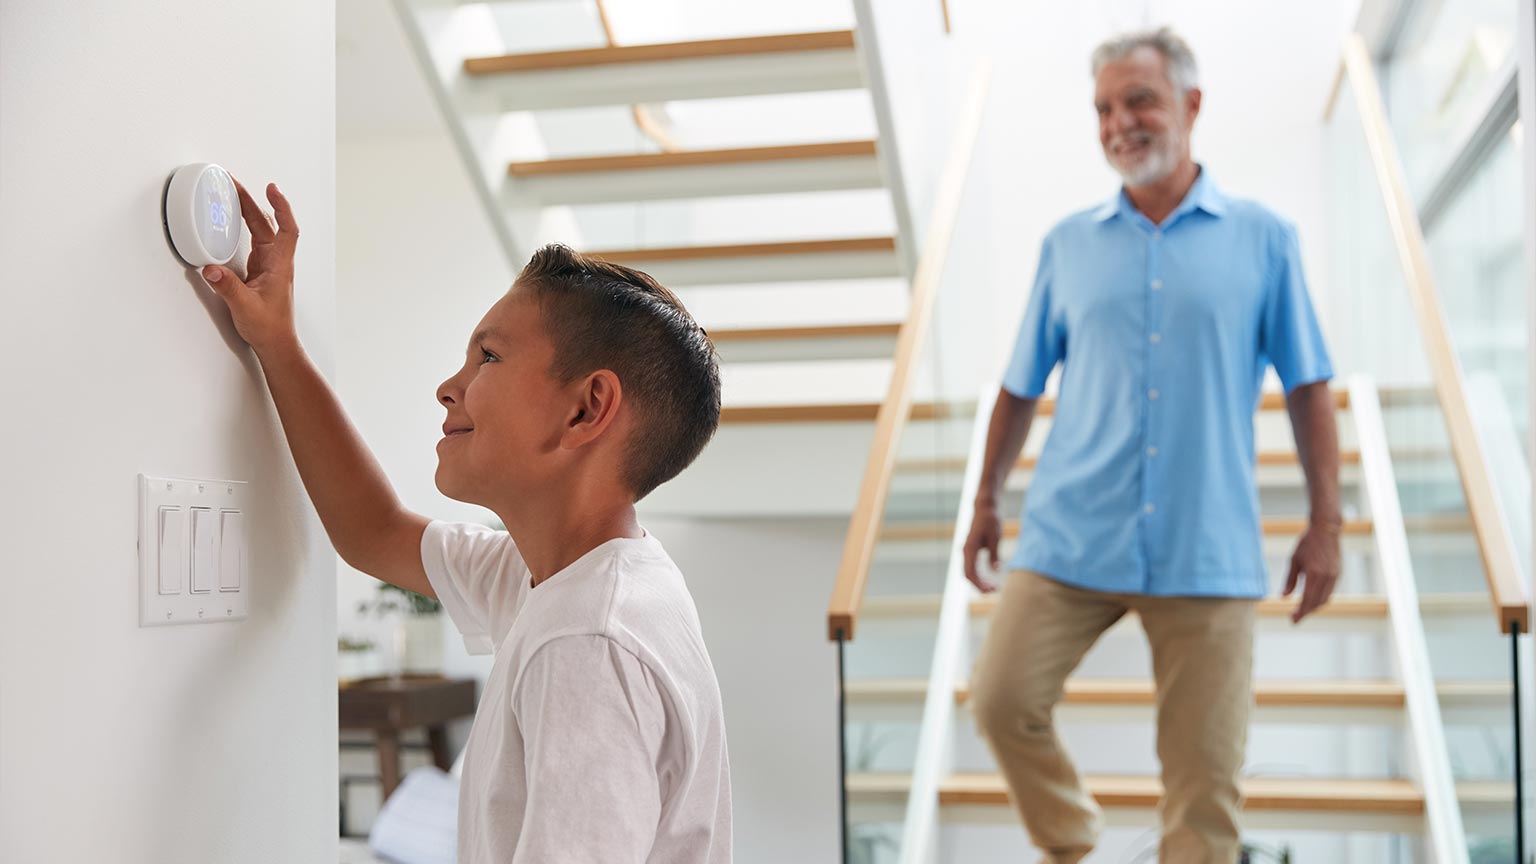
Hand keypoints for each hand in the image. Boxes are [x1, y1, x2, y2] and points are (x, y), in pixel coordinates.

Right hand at [201, 180, 299, 355]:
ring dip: (248, 212)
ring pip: (260, 231)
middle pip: (268, 224)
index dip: (282, 207)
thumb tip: (211, 268)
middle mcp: (276, 262)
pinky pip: (253, 242)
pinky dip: (244, 227)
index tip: (272, 189)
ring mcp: (268, 265)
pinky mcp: (259, 271)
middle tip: (234, 184)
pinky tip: (234, 221)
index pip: (287, 230)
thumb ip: (227, 287)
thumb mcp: (244, 306)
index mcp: (279, 265)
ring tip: (233, 195)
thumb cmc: (269, 327)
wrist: (275, 343)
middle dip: (253, 202)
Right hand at [963, 501, 1002, 592]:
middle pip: (968, 575)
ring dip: (980, 582)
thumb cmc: (991, 520)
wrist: (985, 508)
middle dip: (980, 585)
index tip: (990, 591)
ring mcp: (967, 551)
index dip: (979, 584)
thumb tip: (996, 570)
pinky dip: (979, 575)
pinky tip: (989, 580)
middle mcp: (965, 551)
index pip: (970, 572)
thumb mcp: (996, 537)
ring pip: (970, 572)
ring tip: (993, 588)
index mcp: (970, 548)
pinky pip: (972, 567)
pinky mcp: (971, 550)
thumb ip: (994, 554)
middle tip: (995, 591)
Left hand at [1283, 521, 1341, 622]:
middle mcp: (1326, 577)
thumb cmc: (1307, 544)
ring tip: (1302, 611)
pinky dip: (1321, 599)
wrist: (1326, 530)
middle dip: (1306, 613)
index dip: (1300, 612)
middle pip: (1316, 603)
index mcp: (1314, 574)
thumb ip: (1290, 580)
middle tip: (1295, 619)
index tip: (1293, 620)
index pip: (1307, 600)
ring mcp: (1334, 576)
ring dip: (1314, 607)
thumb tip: (1283, 597)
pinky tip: (1312, 601)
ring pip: (1325, 599)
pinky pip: (1329, 592)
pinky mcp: (1338, 574)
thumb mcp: (1294, 560)